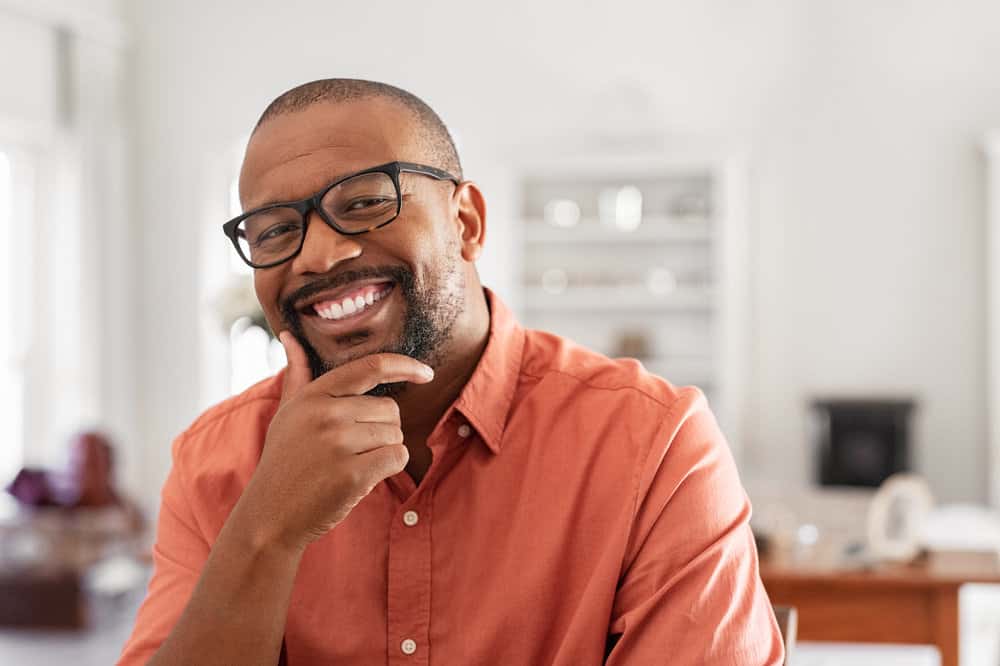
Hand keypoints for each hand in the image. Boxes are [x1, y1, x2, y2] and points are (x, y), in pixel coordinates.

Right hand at [240, 331, 433, 551]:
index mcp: (314, 396)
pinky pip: (398, 457)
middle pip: (390, 409)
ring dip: (384, 451)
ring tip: (351, 464)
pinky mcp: (353, 474)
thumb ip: (297, 374)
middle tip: (352, 449)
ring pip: (396, 434)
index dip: (405, 366)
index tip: (427, 373)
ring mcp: (339, 444)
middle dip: (383, 429)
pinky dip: (389, 468)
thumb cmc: (284, 461)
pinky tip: (363, 477)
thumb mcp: (286, 413)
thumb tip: (290, 336)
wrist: (270, 515)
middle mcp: (326, 415)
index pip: (370, 367)